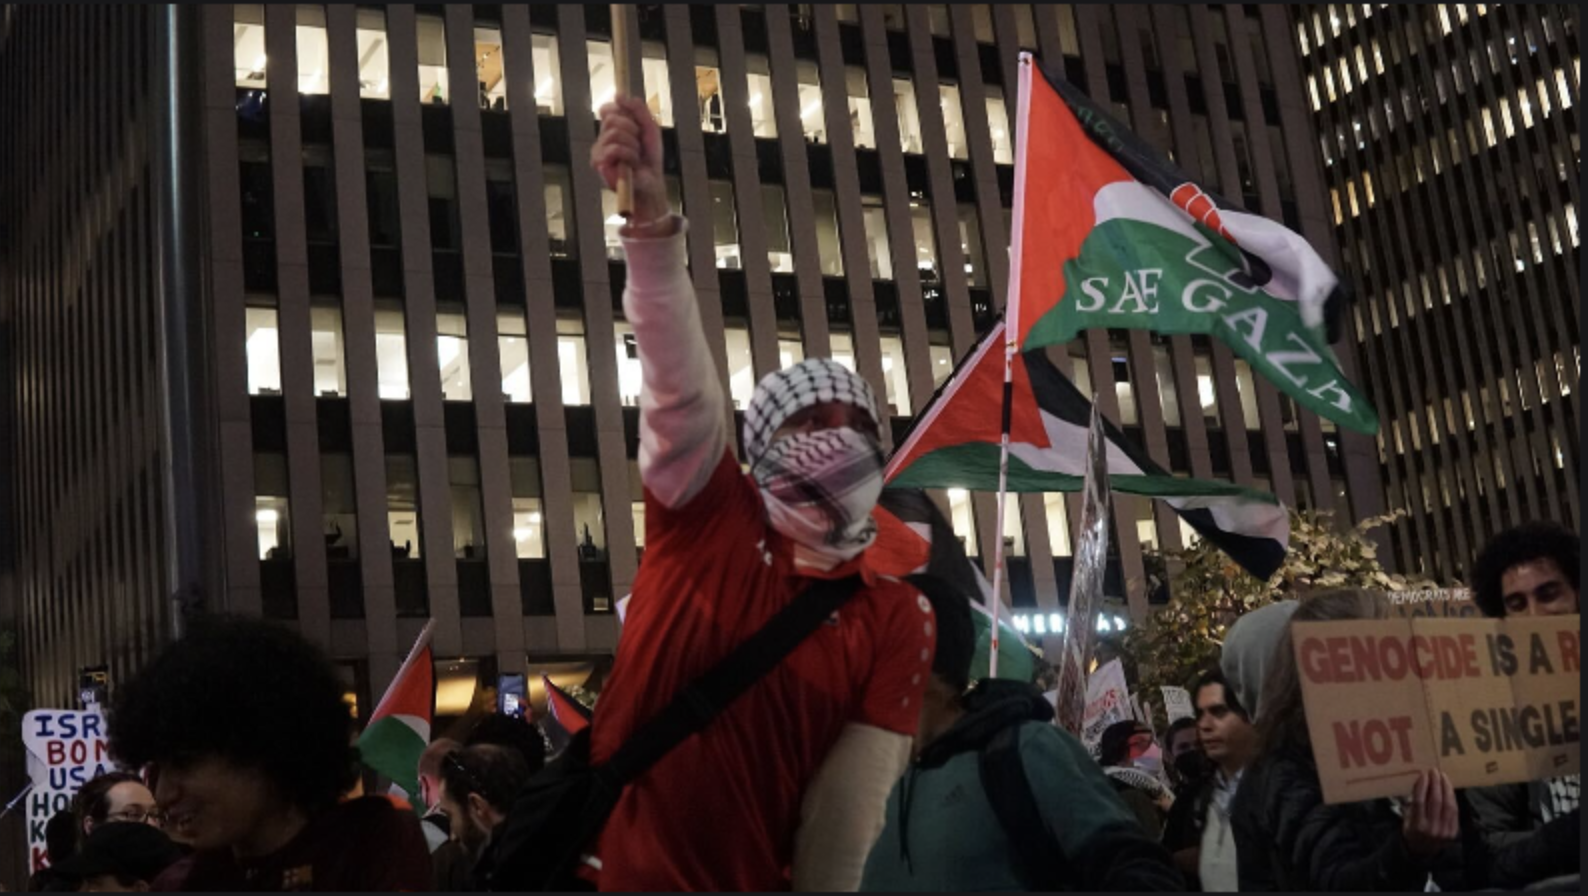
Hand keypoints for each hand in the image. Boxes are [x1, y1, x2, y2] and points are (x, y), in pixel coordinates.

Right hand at [591, 96, 669, 226]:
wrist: (652, 182)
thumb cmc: (649, 156)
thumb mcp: (649, 127)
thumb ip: (637, 109)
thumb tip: (619, 94)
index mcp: (611, 128)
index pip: (608, 109)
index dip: (623, 113)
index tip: (636, 124)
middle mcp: (602, 138)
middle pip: (612, 118)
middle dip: (632, 129)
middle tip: (639, 144)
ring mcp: (598, 151)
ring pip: (614, 133)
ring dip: (633, 145)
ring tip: (636, 157)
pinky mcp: (598, 164)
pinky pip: (614, 148)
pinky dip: (629, 155)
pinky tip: (631, 164)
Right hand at [1401, 769, 1458, 858]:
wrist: (1422, 852)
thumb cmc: (1411, 831)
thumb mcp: (1406, 819)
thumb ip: (1413, 804)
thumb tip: (1419, 784)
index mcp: (1417, 825)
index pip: (1420, 801)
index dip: (1422, 786)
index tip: (1423, 774)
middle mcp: (1432, 828)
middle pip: (1435, 801)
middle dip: (1435, 784)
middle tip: (1434, 771)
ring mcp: (1444, 831)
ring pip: (1448, 805)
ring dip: (1446, 788)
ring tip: (1443, 777)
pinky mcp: (1453, 831)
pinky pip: (1454, 811)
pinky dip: (1452, 798)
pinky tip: (1449, 789)